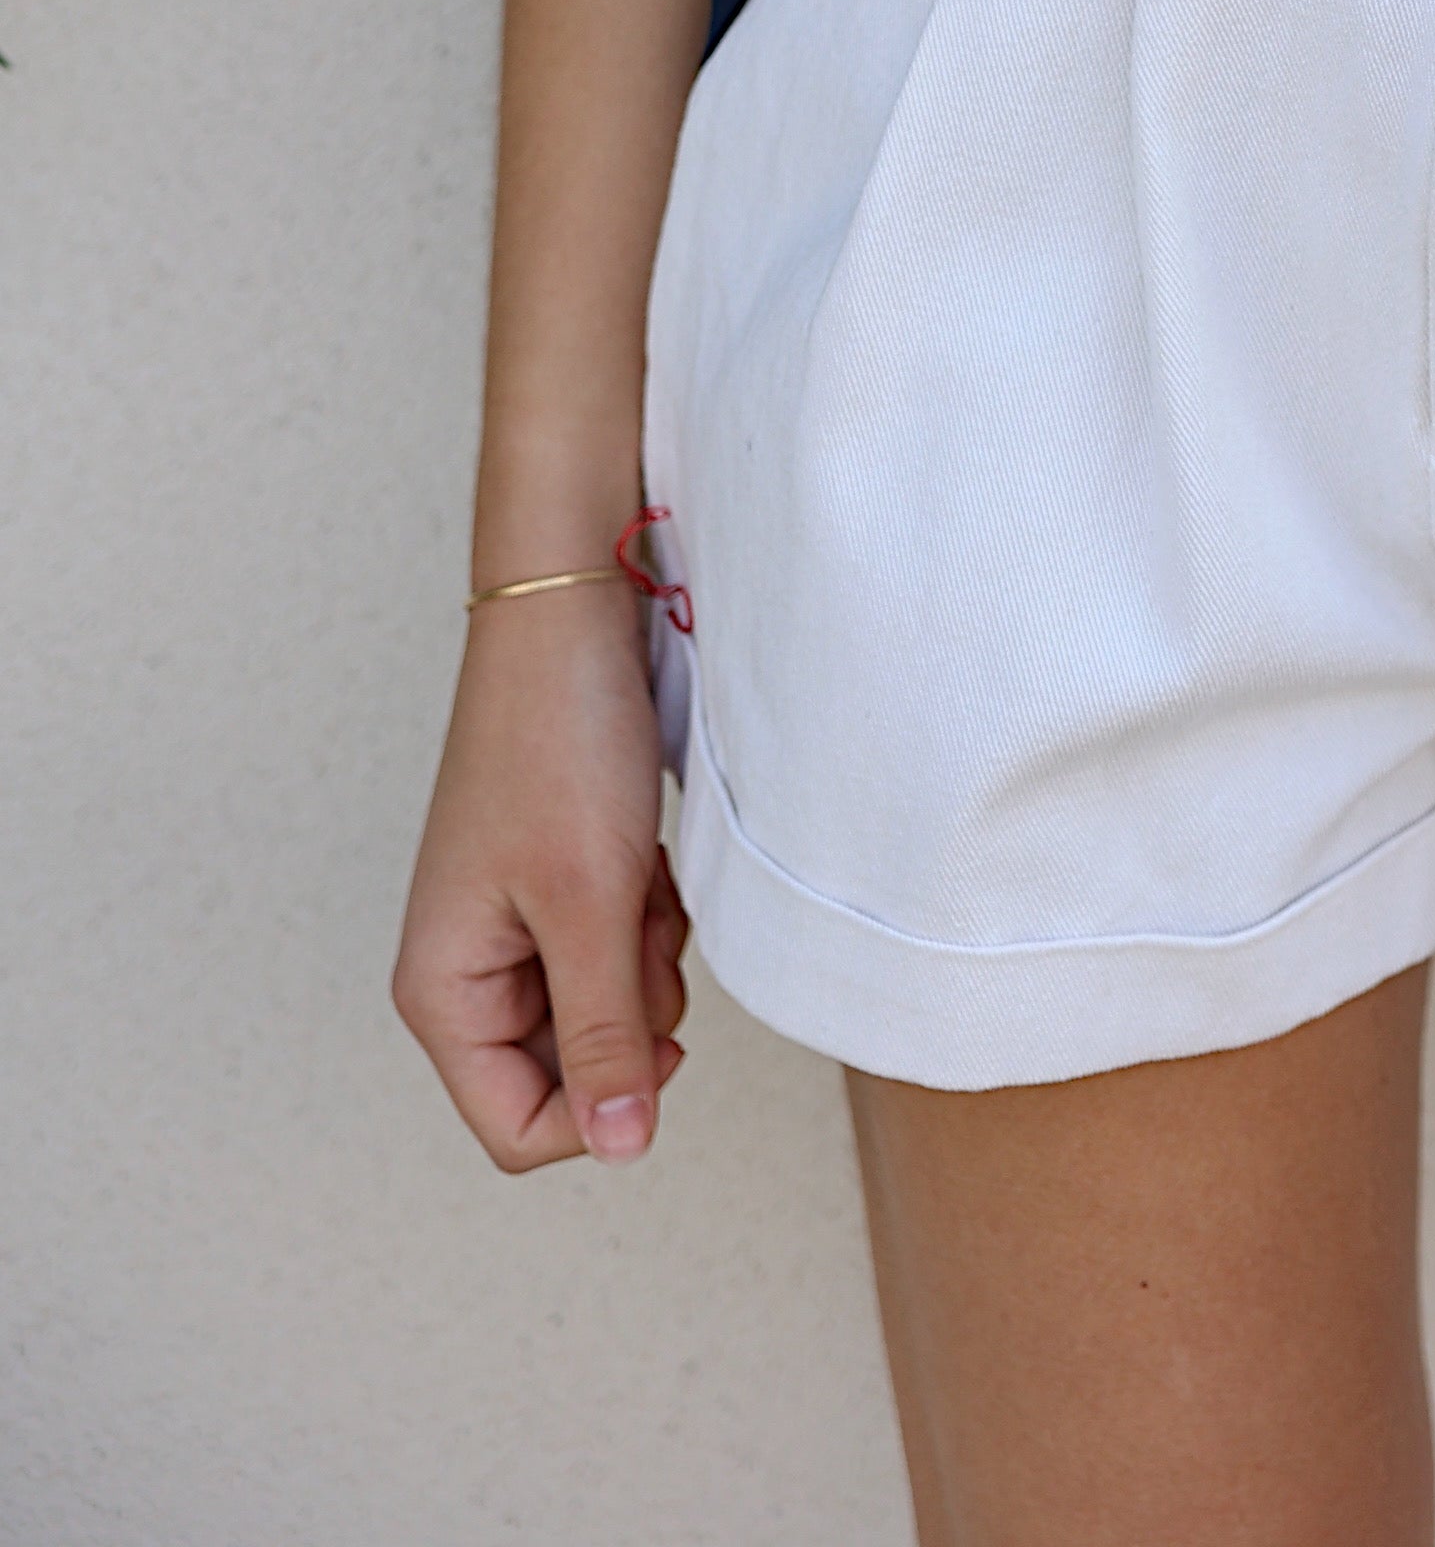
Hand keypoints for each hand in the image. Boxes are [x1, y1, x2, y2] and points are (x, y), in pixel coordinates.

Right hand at [392, 587, 689, 1169]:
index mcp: (442, 992)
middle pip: (570, 1069)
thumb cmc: (559, 743)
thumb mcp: (591, 904)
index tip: (657, 1040)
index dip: (599, 1109)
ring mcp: (512, 929)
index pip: (517, 1129)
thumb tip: (622, 1149)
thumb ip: (604, 1036)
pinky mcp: (557, 890)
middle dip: (629, 1009)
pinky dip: (647, 912)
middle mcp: (467, 971)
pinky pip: (622, 950)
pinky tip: (643, 854)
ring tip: (639, 875)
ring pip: (608, 1009)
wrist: (572, 618)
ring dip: (646, 955)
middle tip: (639, 922)